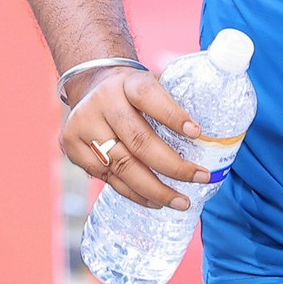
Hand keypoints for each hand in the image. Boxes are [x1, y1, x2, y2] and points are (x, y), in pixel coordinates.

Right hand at [59, 64, 204, 209]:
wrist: (90, 87)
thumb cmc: (131, 92)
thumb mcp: (150, 83)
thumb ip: (172, 103)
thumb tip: (209, 139)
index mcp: (125, 82)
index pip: (149, 96)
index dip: (173, 115)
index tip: (198, 133)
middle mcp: (101, 102)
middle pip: (139, 141)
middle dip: (173, 166)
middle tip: (200, 177)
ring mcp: (83, 126)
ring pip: (123, 167)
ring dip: (156, 189)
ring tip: (181, 201)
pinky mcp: (73, 149)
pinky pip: (109, 178)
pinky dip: (135, 193)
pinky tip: (155, 200)